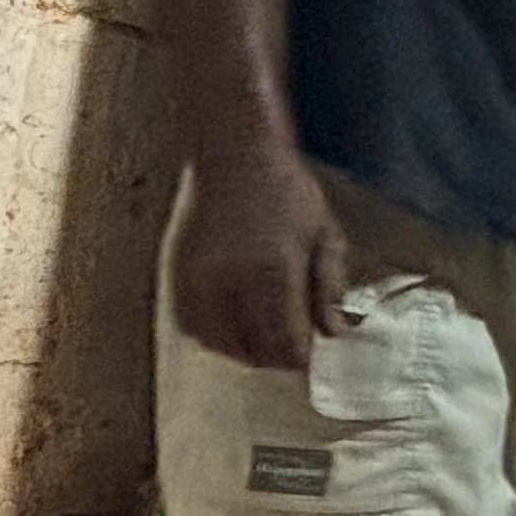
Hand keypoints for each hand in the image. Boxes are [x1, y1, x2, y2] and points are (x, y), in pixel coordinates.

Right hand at [173, 153, 349, 371]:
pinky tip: (232, 327)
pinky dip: (212, 336)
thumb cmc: (286, 192)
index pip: (285, 340)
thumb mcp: (324, 235)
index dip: (299, 358)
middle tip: (289, 352)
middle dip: (275, 358)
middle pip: (252, 348)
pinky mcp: (181, 275)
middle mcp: (233, 281)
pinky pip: (191, 326)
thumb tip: (334, 332)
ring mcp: (201, 280)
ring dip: (242, 351)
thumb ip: (330, 287)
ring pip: (219, 343)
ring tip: (262, 342)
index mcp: (274, 272)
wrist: (235, 157)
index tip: (308, 358)